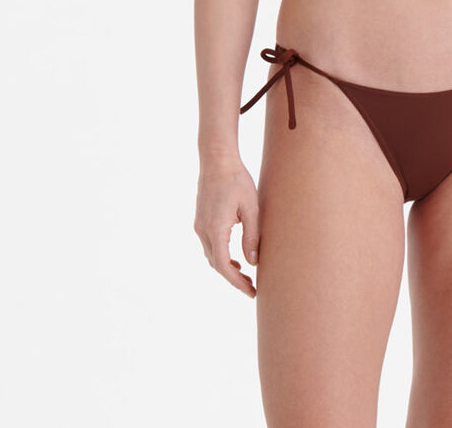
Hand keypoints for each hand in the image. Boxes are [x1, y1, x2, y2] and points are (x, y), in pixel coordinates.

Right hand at [193, 157, 260, 297]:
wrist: (217, 159)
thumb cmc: (237, 180)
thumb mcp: (251, 208)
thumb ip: (252, 236)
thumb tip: (252, 262)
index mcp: (216, 229)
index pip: (224, 267)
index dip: (237, 283)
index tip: (252, 291)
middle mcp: (204, 230)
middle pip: (216, 264)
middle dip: (233, 278)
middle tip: (252, 287)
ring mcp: (199, 225)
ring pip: (212, 255)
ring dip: (226, 267)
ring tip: (245, 274)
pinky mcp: (200, 219)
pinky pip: (210, 245)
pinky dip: (221, 255)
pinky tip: (234, 256)